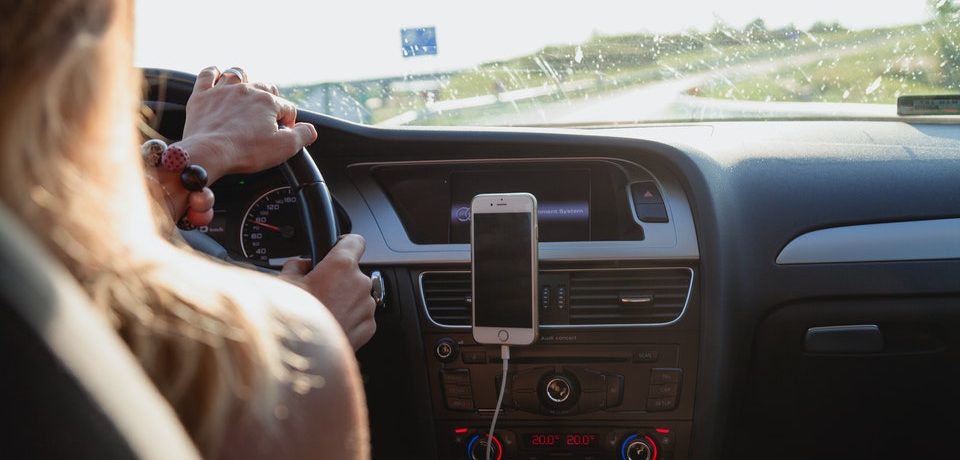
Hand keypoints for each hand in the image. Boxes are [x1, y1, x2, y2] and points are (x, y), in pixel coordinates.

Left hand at [177, 66, 317, 182]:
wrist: (208, 153)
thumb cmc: (245, 151)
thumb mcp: (284, 148)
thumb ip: (303, 135)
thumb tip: (310, 129)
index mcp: (268, 102)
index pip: (287, 108)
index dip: (288, 122)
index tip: (283, 134)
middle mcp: (246, 90)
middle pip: (265, 88)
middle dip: (270, 100)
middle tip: (267, 118)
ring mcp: (222, 91)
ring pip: (238, 74)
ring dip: (245, 81)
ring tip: (246, 92)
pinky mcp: (201, 96)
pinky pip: (207, 74)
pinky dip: (213, 73)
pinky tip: (217, 76)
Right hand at [280, 235, 375, 349]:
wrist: (303, 357)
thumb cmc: (293, 320)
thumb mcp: (284, 284)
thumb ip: (295, 266)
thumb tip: (300, 264)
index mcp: (341, 265)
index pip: (355, 241)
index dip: (344, 243)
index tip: (337, 248)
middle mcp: (360, 283)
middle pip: (353, 272)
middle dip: (337, 279)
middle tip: (317, 291)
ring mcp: (367, 306)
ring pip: (357, 295)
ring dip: (344, 300)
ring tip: (321, 312)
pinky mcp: (369, 327)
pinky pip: (360, 316)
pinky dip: (348, 318)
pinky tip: (329, 325)